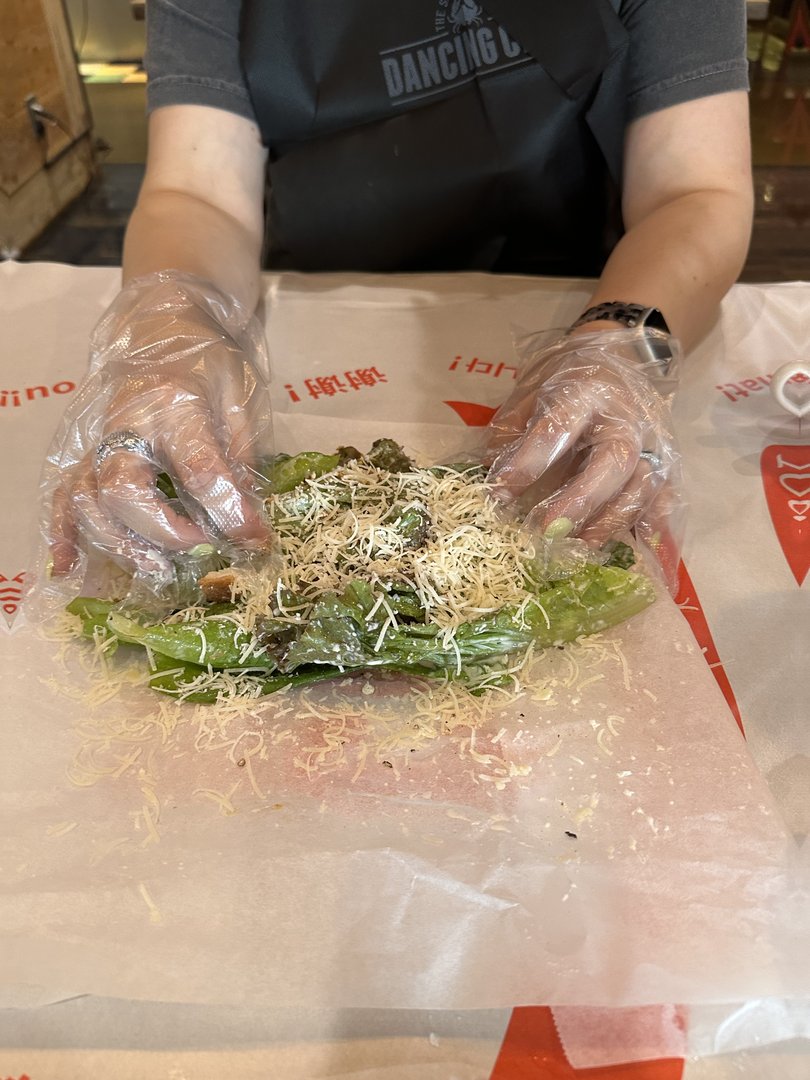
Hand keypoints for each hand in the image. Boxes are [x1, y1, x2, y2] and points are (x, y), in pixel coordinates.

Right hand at [46, 272, 273, 585]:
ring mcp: (99, 438)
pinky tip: (69, 566)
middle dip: (164, 532)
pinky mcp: (85, 451)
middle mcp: (128, 423)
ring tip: (158, 569)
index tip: (253, 540)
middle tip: (201, 551)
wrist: (165, 325)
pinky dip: (64, 533)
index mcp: (177, 403)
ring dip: (120, 543)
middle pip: (125, 489)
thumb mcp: (241, 400)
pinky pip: (63, 495)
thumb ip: (240, 460)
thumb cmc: (209, 363)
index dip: (227, 511)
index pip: (199, 467)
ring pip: (89, 500)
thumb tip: (248, 523)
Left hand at [485, 328, 683, 559]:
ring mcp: (653, 442)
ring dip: (610, 523)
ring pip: (642, 487)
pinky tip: (651, 565)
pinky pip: (667, 502)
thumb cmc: (565, 381)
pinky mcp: (667, 465)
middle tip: (546, 531)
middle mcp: (626, 417)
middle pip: (614, 461)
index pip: (558, 428)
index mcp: (585, 392)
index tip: (498, 492)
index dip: (528, 461)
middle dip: (580, 500)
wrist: (618, 358)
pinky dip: (660, 535)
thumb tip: (493, 481)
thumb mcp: (530, 391)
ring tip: (579, 550)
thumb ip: (512, 433)